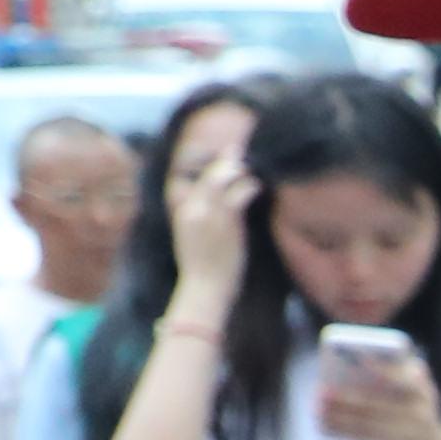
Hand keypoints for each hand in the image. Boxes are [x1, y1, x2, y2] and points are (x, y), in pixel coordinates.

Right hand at [166, 143, 252, 307]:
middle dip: (223, 160)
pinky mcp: (223, 223)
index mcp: (182, 213)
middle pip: (206, 175)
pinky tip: (257, 185)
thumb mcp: (195, 241)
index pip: (193, 181)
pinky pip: (237, 195)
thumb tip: (222, 211)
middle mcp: (191, 209)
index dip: (209, 168)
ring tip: (250, 164)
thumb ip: (201, 221)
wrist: (203, 290)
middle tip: (238, 148)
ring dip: (236, 169)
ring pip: (220, 180)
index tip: (223, 158)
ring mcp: (206, 214)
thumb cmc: (204, 271)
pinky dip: (248, 187)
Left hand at [317, 339, 440, 439]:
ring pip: (363, 422)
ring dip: (338, 415)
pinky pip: (361, 437)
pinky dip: (341, 430)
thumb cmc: (422, 411)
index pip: (402, 380)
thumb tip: (375, 355)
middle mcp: (416, 414)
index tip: (360, 358)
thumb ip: (408, 372)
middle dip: (346, 397)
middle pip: (374, 404)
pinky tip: (325, 422)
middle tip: (322, 389)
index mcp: (424, 394)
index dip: (382, 369)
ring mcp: (403, 433)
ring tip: (318, 406)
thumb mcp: (426, 391)